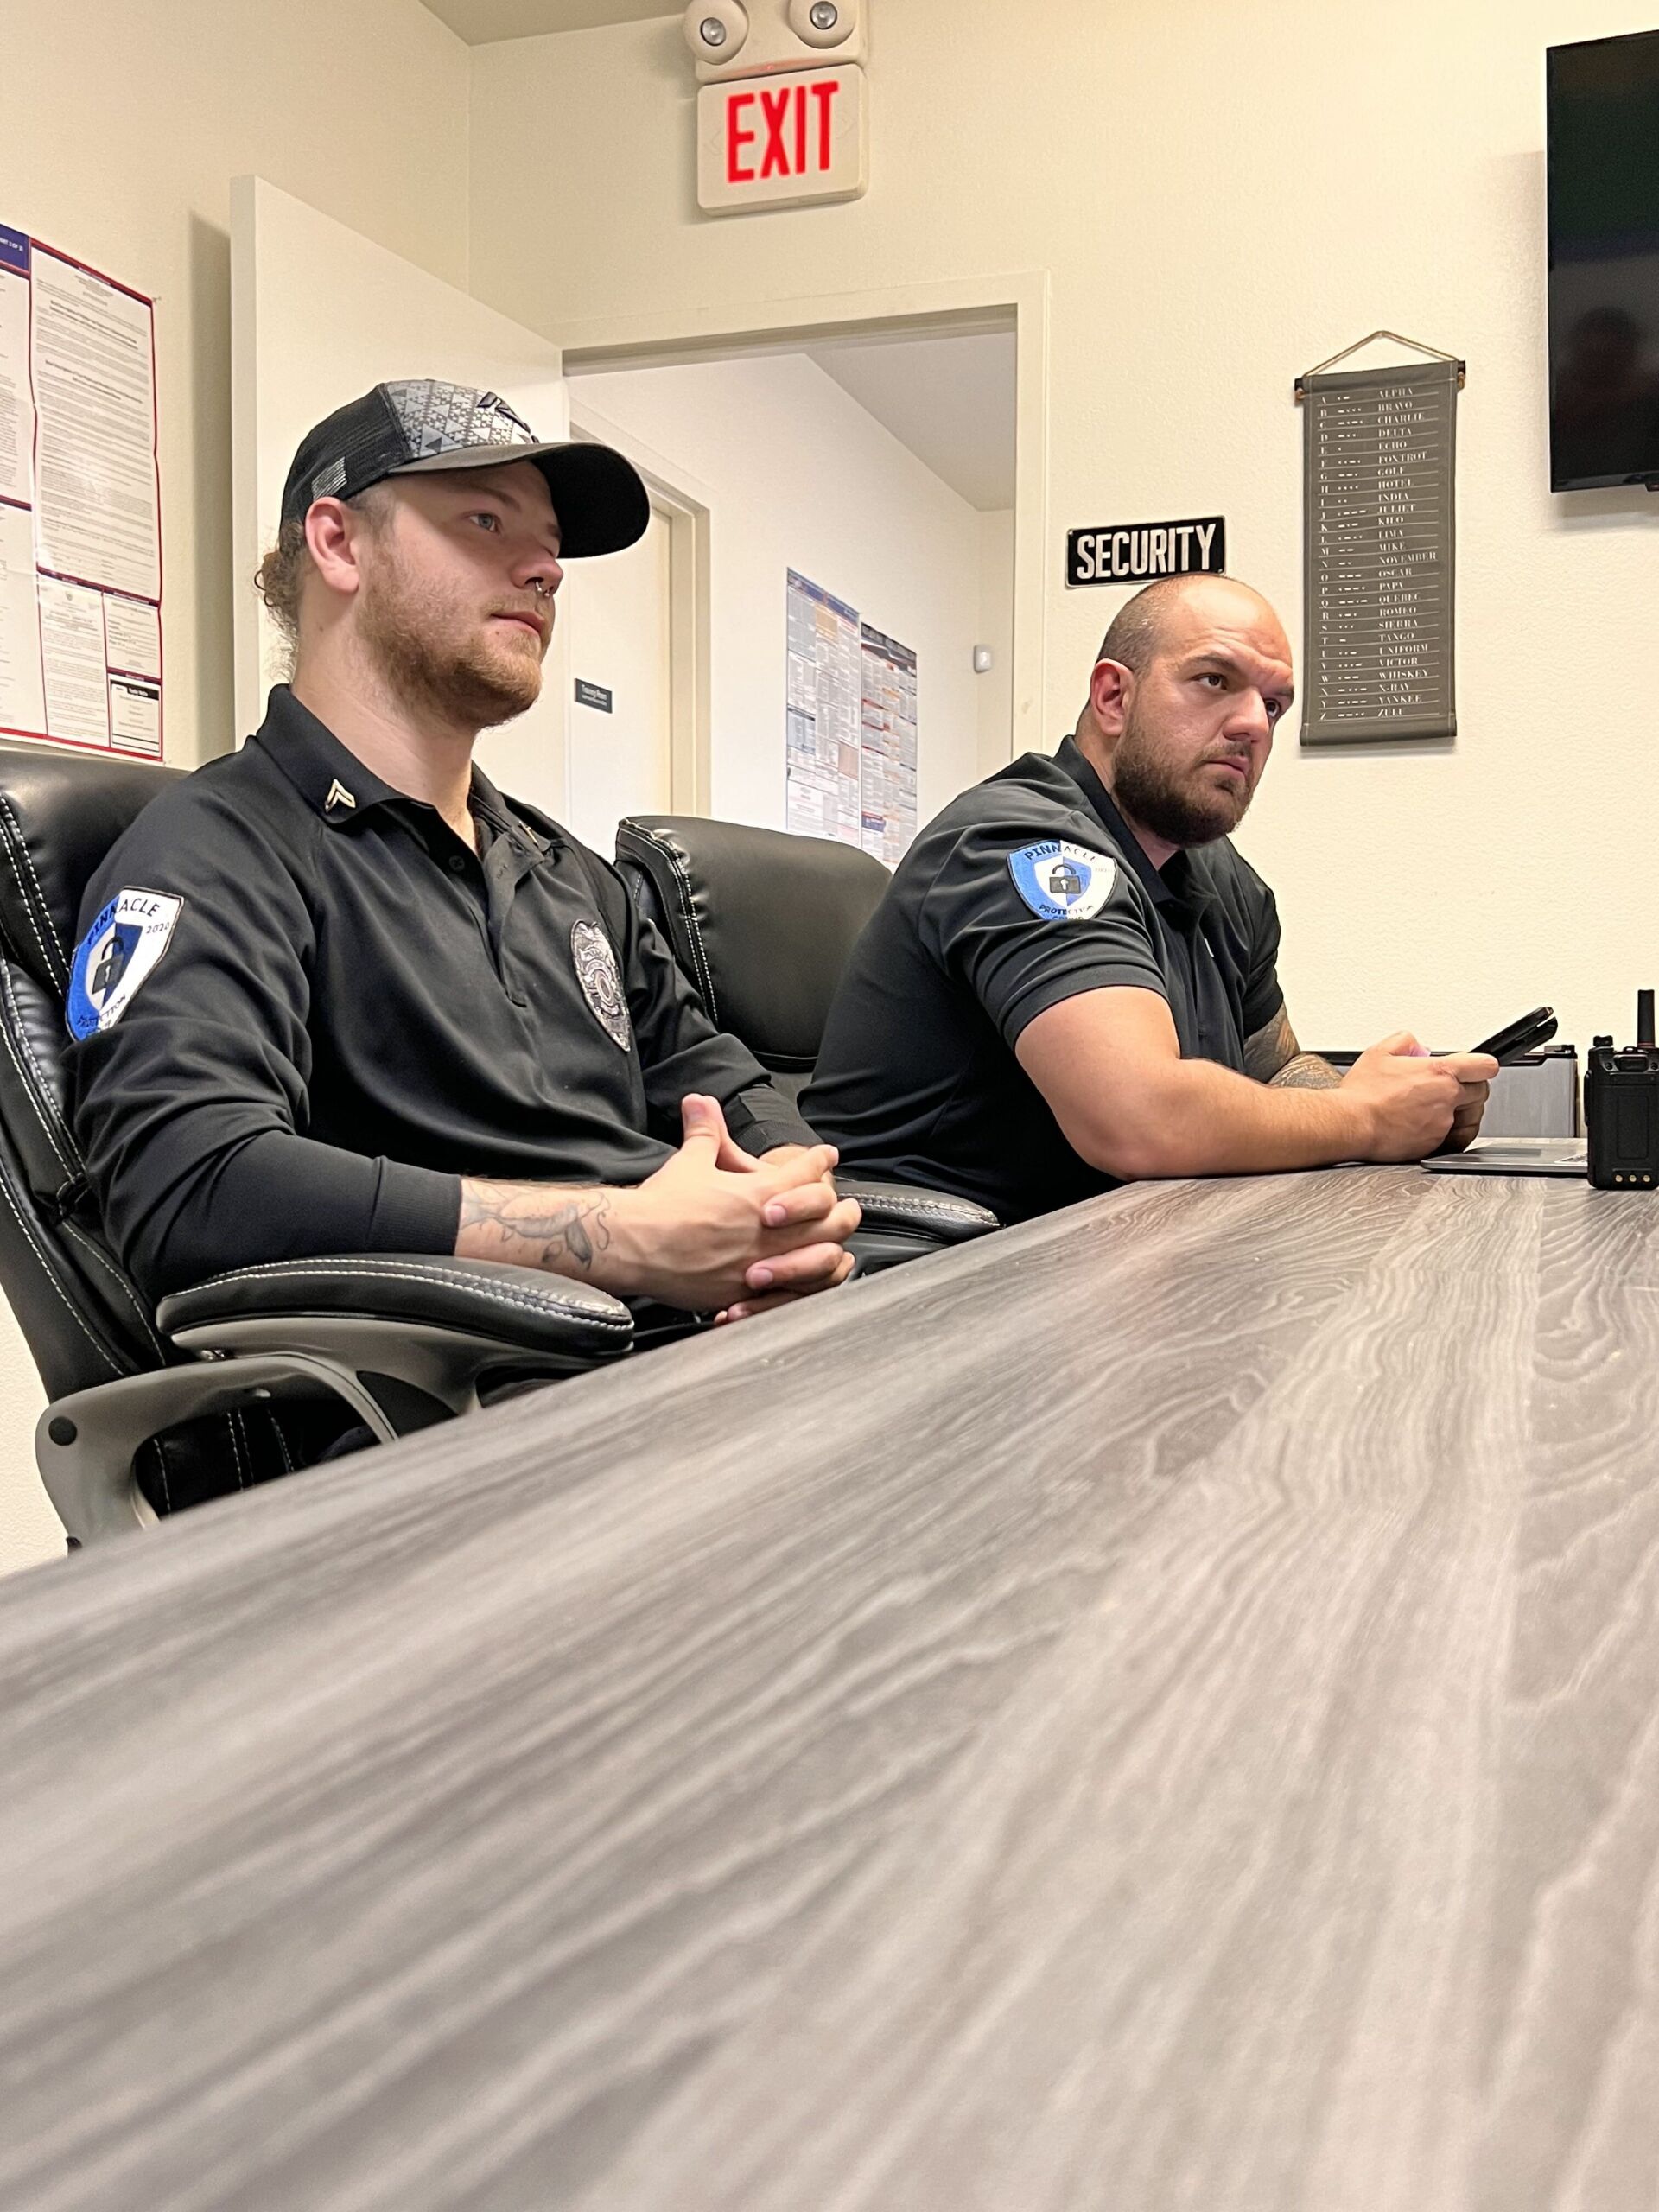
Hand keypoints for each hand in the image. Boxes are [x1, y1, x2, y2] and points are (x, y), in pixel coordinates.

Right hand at [609, 1095, 859, 1312]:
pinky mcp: (747, 1291)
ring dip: (832, 1246)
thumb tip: (701, 1101)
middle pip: (827, 1218)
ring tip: (836, 1242)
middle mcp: (767, 1229)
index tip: (826, 1157)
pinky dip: (808, 1283)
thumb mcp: (689, 1161)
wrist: (633, 1244)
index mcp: (757, 1192)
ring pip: (819, 1256)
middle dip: (840, 1209)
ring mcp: (761, 1263)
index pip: (805, 1173)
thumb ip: (705, 1132)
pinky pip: (793, 1291)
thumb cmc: (659, 1205)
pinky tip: (811, 1278)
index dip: (818, 1162)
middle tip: (847, 1204)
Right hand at [1340, 1032, 1499, 1162]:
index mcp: (1439, 1072)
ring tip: (1445, 1108)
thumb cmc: (1361, 1093)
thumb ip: (1404, 1041)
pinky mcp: (1435, 1144)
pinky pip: (1458, 1139)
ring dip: (1465, 1111)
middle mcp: (1446, 1098)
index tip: (1479, 1068)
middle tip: (1453, 1088)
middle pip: (1481, 1092)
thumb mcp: (1379, 1052)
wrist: (1351, 1124)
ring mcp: (1442, 1124)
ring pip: (1472, 1117)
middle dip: (1471, 1088)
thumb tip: (1415, 1045)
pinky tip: (1443, 1127)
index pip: (1484, 1066)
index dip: (1483, 1066)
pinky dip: (1455, 1133)